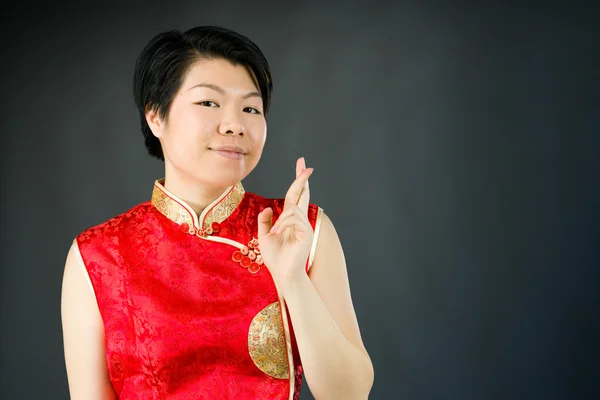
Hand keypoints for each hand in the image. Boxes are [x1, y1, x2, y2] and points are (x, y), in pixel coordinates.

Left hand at [257, 157, 313, 288]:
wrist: (283, 274)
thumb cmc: (275, 258)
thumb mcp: (264, 236)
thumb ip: (265, 221)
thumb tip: (268, 208)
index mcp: (291, 220)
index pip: (296, 196)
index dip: (298, 181)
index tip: (301, 165)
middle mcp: (300, 221)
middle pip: (302, 194)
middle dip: (302, 178)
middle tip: (304, 164)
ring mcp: (305, 227)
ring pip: (293, 209)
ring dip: (281, 220)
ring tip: (275, 234)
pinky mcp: (306, 233)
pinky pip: (293, 219)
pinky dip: (282, 225)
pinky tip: (277, 234)